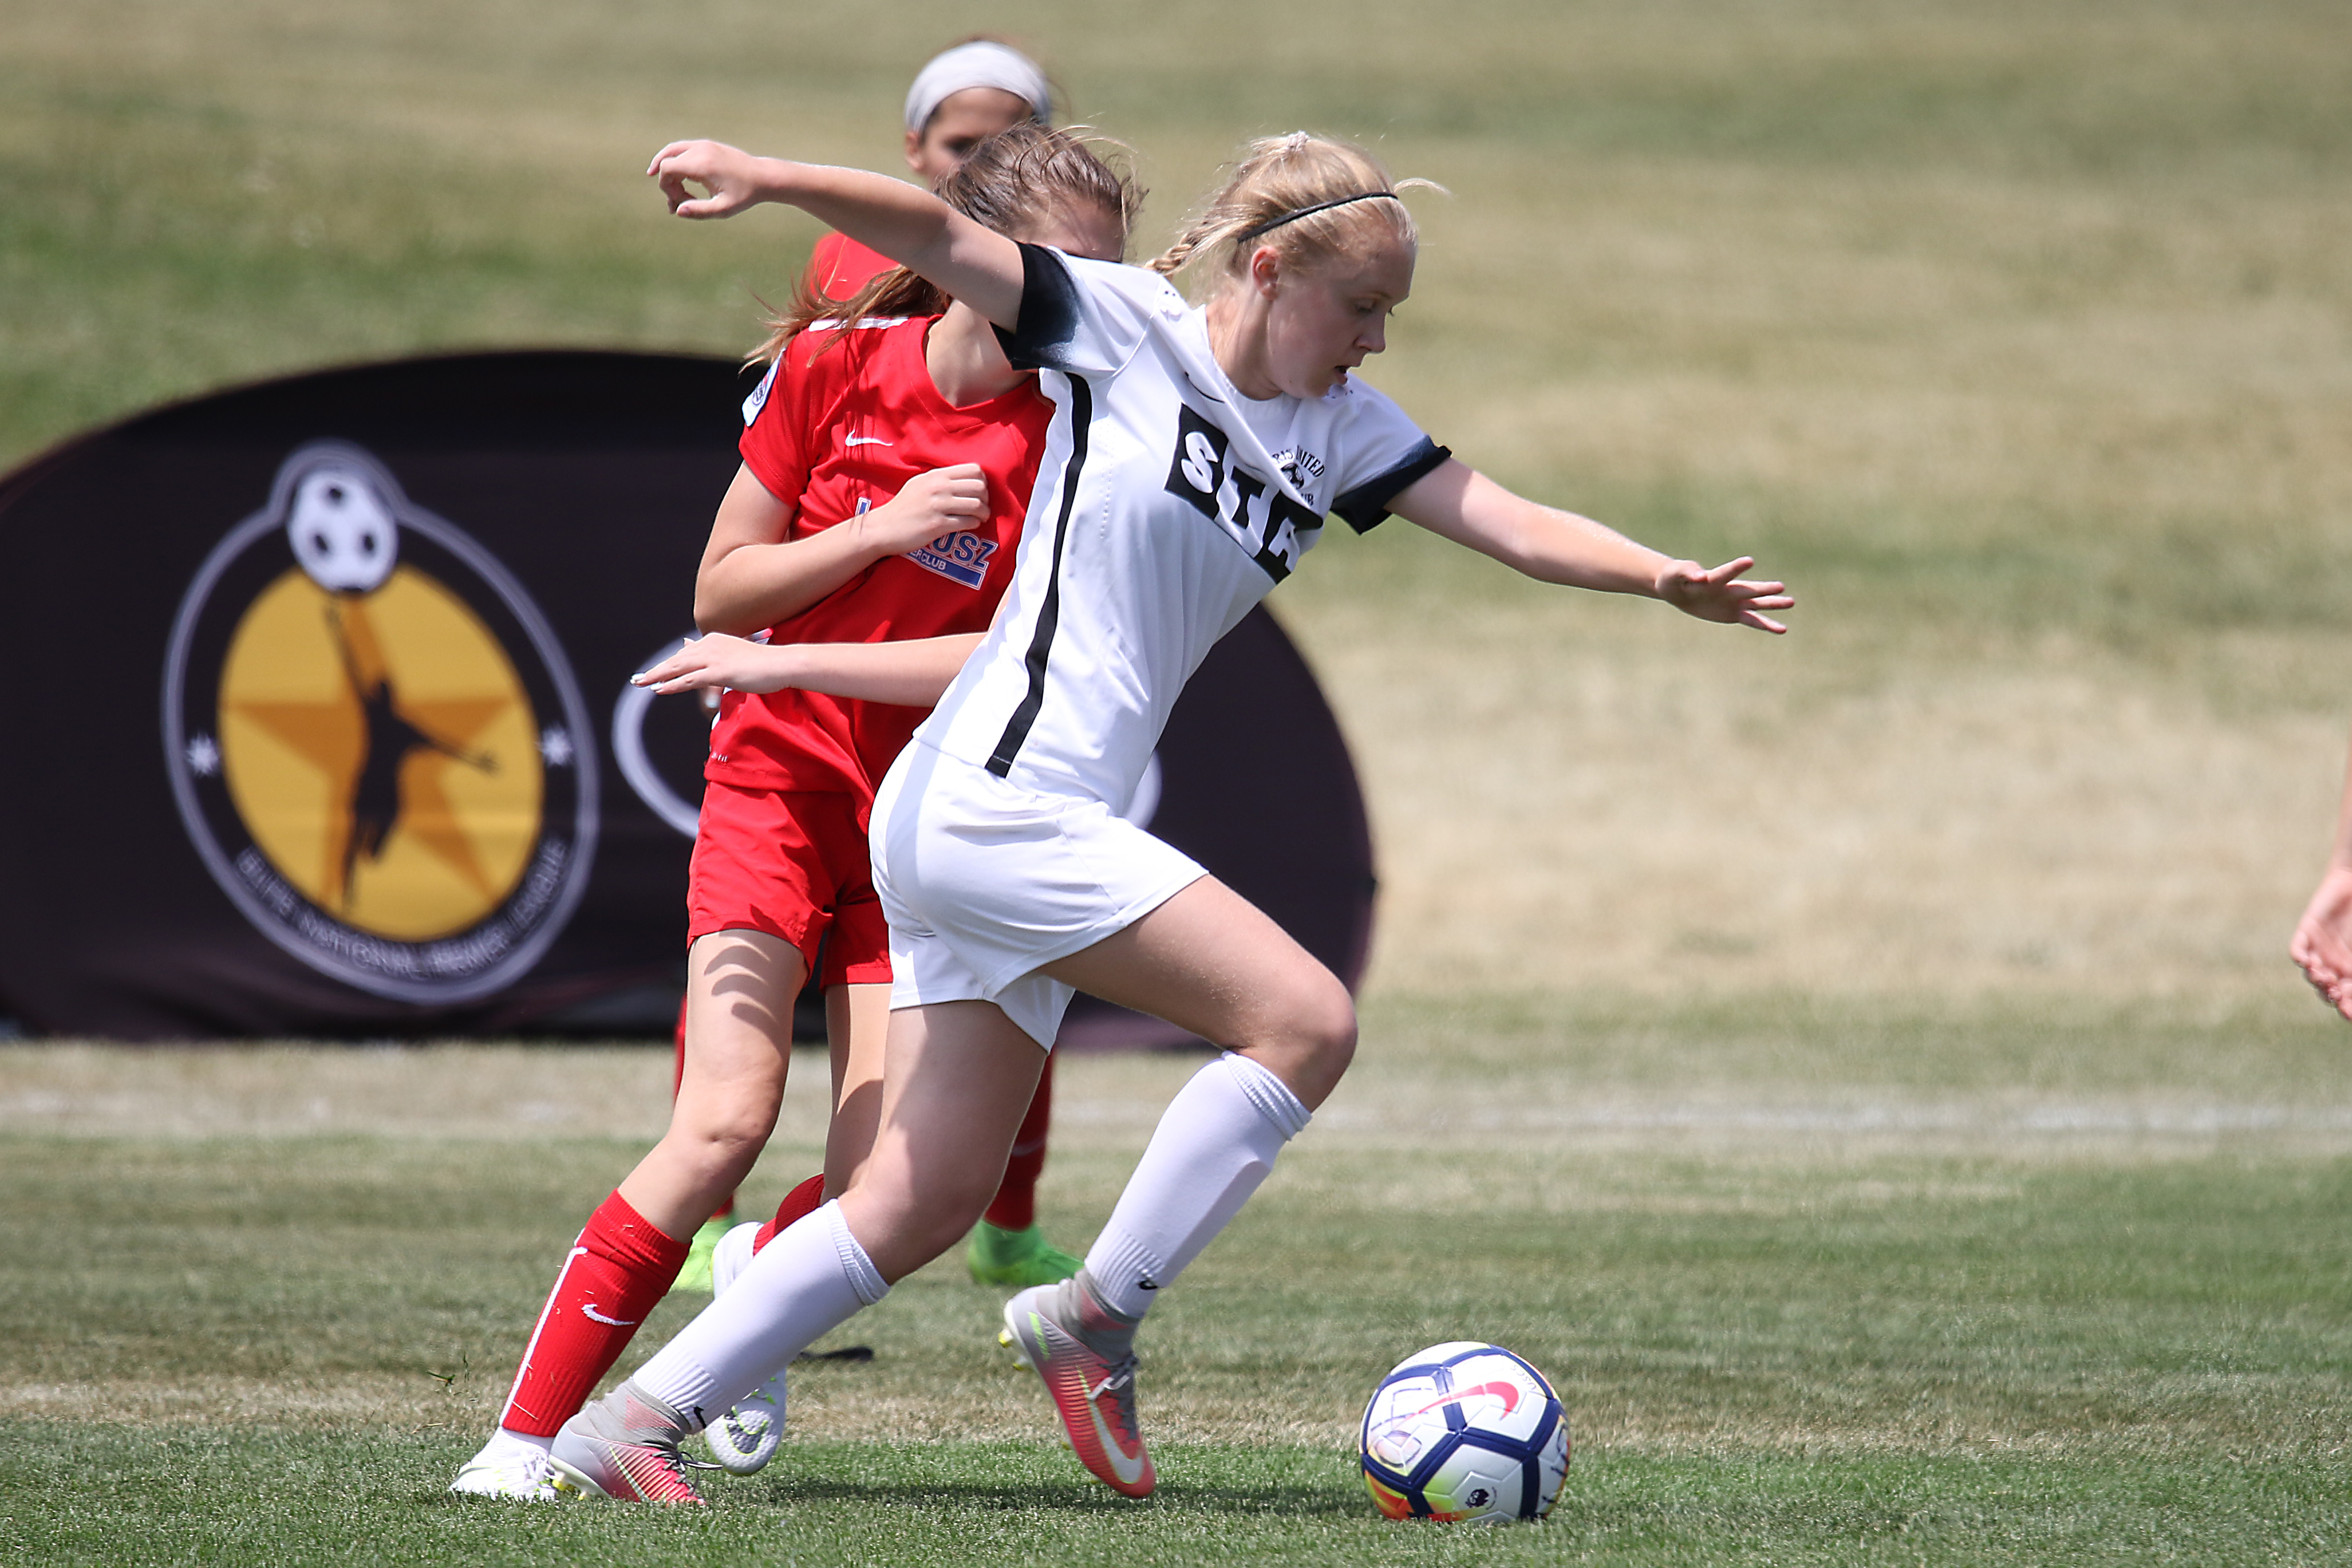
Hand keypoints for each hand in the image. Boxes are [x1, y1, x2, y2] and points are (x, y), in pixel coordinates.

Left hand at [631, 633, 798, 695]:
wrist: (782, 664)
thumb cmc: (764, 663)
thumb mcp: (736, 654)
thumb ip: (714, 653)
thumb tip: (691, 648)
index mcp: (714, 640)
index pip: (686, 655)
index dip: (668, 665)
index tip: (652, 674)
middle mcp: (711, 645)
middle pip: (677, 660)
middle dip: (656, 670)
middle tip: (637, 679)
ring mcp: (715, 658)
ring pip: (679, 668)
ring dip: (658, 676)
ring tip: (641, 684)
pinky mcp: (720, 671)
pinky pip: (690, 679)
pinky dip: (673, 684)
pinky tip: (660, 689)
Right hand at [647, 139, 770, 219]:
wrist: (763, 177)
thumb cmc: (745, 195)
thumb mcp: (724, 208)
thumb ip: (700, 211)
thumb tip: (678, 211)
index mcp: (702, 164)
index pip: (667, 168)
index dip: (667, 187)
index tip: (679, 203)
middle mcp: (700, 150)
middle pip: (667, 160)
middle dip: (667, 181)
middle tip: (674, 201)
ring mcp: (703, 144)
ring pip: (672, 151)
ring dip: (666, 166)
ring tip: (654, 175)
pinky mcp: (708, 145)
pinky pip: (683, 149)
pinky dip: (676, 160)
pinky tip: (675, 173)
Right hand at [854, 464, 986, 557]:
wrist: (883, 528)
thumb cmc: (903, 507)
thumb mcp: (920, 484)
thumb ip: (941, 479)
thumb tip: (965, 480)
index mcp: (936, 475)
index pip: (974, 469)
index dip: (982, 481)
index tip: (979, 492)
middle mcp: (938, 487)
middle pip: (979, 487)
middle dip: (986, 498)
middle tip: (982, 507)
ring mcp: (938, 506)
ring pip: (976, 505)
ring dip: (983, 513)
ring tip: (980, 517)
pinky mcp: (937, 525)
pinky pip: (967, 522)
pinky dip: (974, 524)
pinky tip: (971, 525)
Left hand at [1656, 557, 1792, 633]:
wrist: (1678, 590)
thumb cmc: (1675, 578)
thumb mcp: (1676, 574)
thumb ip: (1688, 572)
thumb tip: (1700, 576)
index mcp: (1715, 577)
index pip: (1727, 572)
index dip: (1736, 567)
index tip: (1749, 561)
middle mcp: (1729, 588)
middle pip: (1748, 589)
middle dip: (1762, 588)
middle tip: (1780, 586)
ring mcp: (1734, 602)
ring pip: (1757, 604)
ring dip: (1773, 604)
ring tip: (1791, 602)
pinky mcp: (1734, 614)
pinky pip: (1752, 621)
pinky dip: (1766, 625)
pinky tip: (1782, 629)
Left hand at [2292, 866, 2351, 1019]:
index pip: (2347, 994)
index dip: (2347, 1006)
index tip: (2350, 1015)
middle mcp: (2334, 962)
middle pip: (2328, 988)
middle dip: (2333, 995)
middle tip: (2339, 997)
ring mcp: (2319, 948)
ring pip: (2312, 972)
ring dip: (2317, 979)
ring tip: (2326, 979)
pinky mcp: (2307, 931)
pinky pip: (2297, 948)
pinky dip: (2300, 957)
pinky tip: (2307, 962)